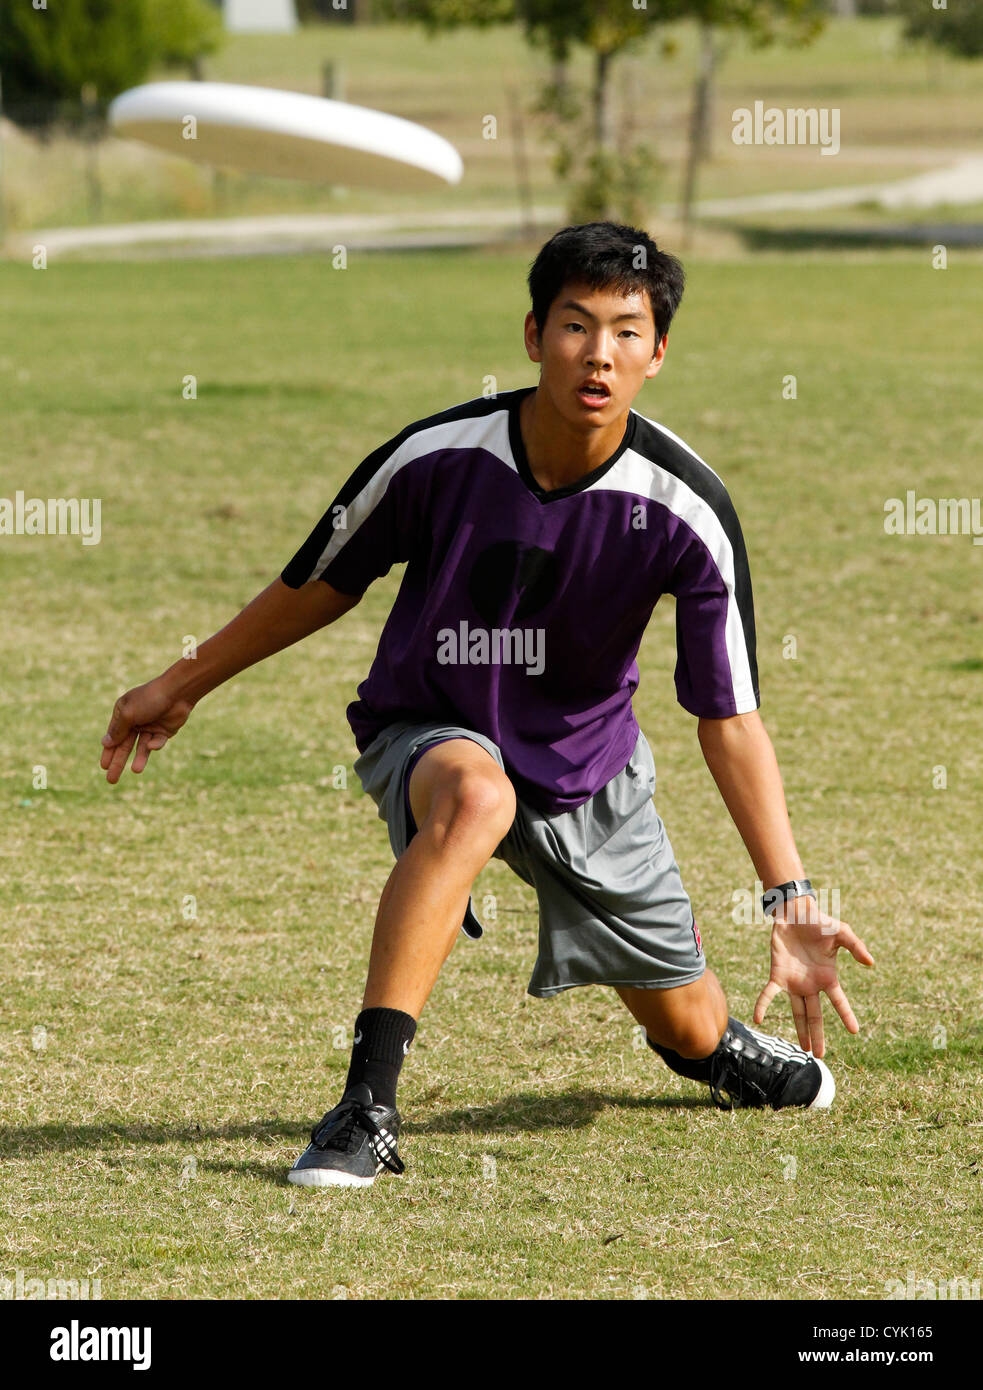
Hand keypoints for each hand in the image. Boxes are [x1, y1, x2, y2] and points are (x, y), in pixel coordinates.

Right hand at [100, 676, 194, 783]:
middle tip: (112, 780)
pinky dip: (156, 745)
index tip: (103, 766)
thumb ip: (118, 729)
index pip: (113, 737)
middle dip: (118, 762)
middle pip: (125, 746)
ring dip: (139, 759)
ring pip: (141, 747)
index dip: (108, 752)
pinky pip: (157, 742)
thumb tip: (105, 743)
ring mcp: (150, 726)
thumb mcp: (129, 714)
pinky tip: (153, 745)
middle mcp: (135, 721)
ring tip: (136, 770)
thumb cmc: (150, 699)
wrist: (178, 692)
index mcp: (123, 713)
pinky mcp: (164, 731)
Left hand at [754, 896, 874, 1057]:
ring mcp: (794, 982)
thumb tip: (871, 963)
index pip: (838, 1001)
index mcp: (827, 977)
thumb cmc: (820, 922)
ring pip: (797, 1011)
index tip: (854, 1032)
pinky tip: (758, 1018)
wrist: (795, 913)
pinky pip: (769, 994)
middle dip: (818, 1034)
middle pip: (816, 1015)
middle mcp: (811, 984)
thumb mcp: (842, 932)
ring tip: (804, 1049)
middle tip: (820, 1055)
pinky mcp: (777, 974)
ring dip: (799, 1029)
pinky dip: (763, 1005)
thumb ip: (856, 946)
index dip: (846, 1016)